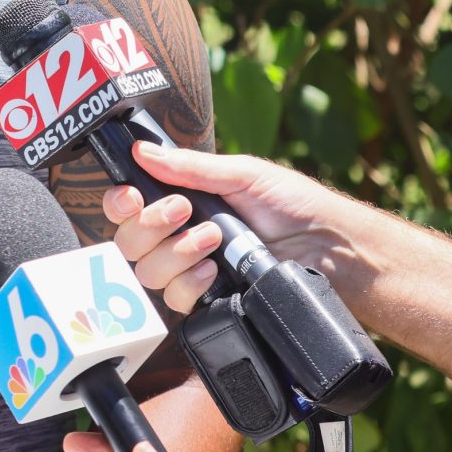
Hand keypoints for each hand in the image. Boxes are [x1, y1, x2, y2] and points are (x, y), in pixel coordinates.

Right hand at [103, 144, 372, 312]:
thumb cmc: (293, 204)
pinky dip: (189, 283)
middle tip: (185, 212)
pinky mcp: (208, 300)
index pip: (129, 206)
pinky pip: (175, 300)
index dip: (120, 203)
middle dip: (151, 225)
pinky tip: (213, 272)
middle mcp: (180, 237)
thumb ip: (190, 167)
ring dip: (176, 253)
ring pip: (147, 272)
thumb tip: (142, 151)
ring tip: (214, 240)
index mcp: (183, 201)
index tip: (132, 196)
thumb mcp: (243, 175)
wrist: (331, 248)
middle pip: (129, 241)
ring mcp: (192, 271)